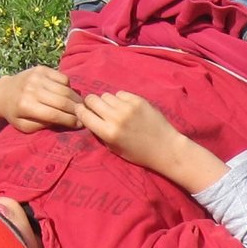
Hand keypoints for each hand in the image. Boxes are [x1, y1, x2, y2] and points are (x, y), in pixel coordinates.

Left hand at [0, 65, 80, 131]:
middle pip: (63, 102)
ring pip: (65, 89)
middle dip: (77, 110)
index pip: (55, 115)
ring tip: (80, 106)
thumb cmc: (15, 113)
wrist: (2, 92)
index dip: (71, 121)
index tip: (81, 125)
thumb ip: (44, 126)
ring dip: (76, 99)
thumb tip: (64, 122)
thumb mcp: (25, 126)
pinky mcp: (41, 69)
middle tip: (85, 115)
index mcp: (26, 106)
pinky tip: (66, 93)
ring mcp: (36, 77)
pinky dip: (68, 86)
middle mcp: (32, 90)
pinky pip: (63, 78)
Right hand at [75, 90, 226, 191]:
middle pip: (92, 100)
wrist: (165, 148)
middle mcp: (115, 118)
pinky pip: (120, 94)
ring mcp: (128, 107)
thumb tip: (89, 116)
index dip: (81, 111)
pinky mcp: (138, 100)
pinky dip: (120, 99)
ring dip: (106, 102)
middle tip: (96, 109)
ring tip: (114, 110)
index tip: (83, 111)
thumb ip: (100, 132)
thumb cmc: (139, 153)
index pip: (83, 114)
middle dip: (91, 104)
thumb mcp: (114, 149)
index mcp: (108, 132)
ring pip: (106, 95)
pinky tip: (126, 108)